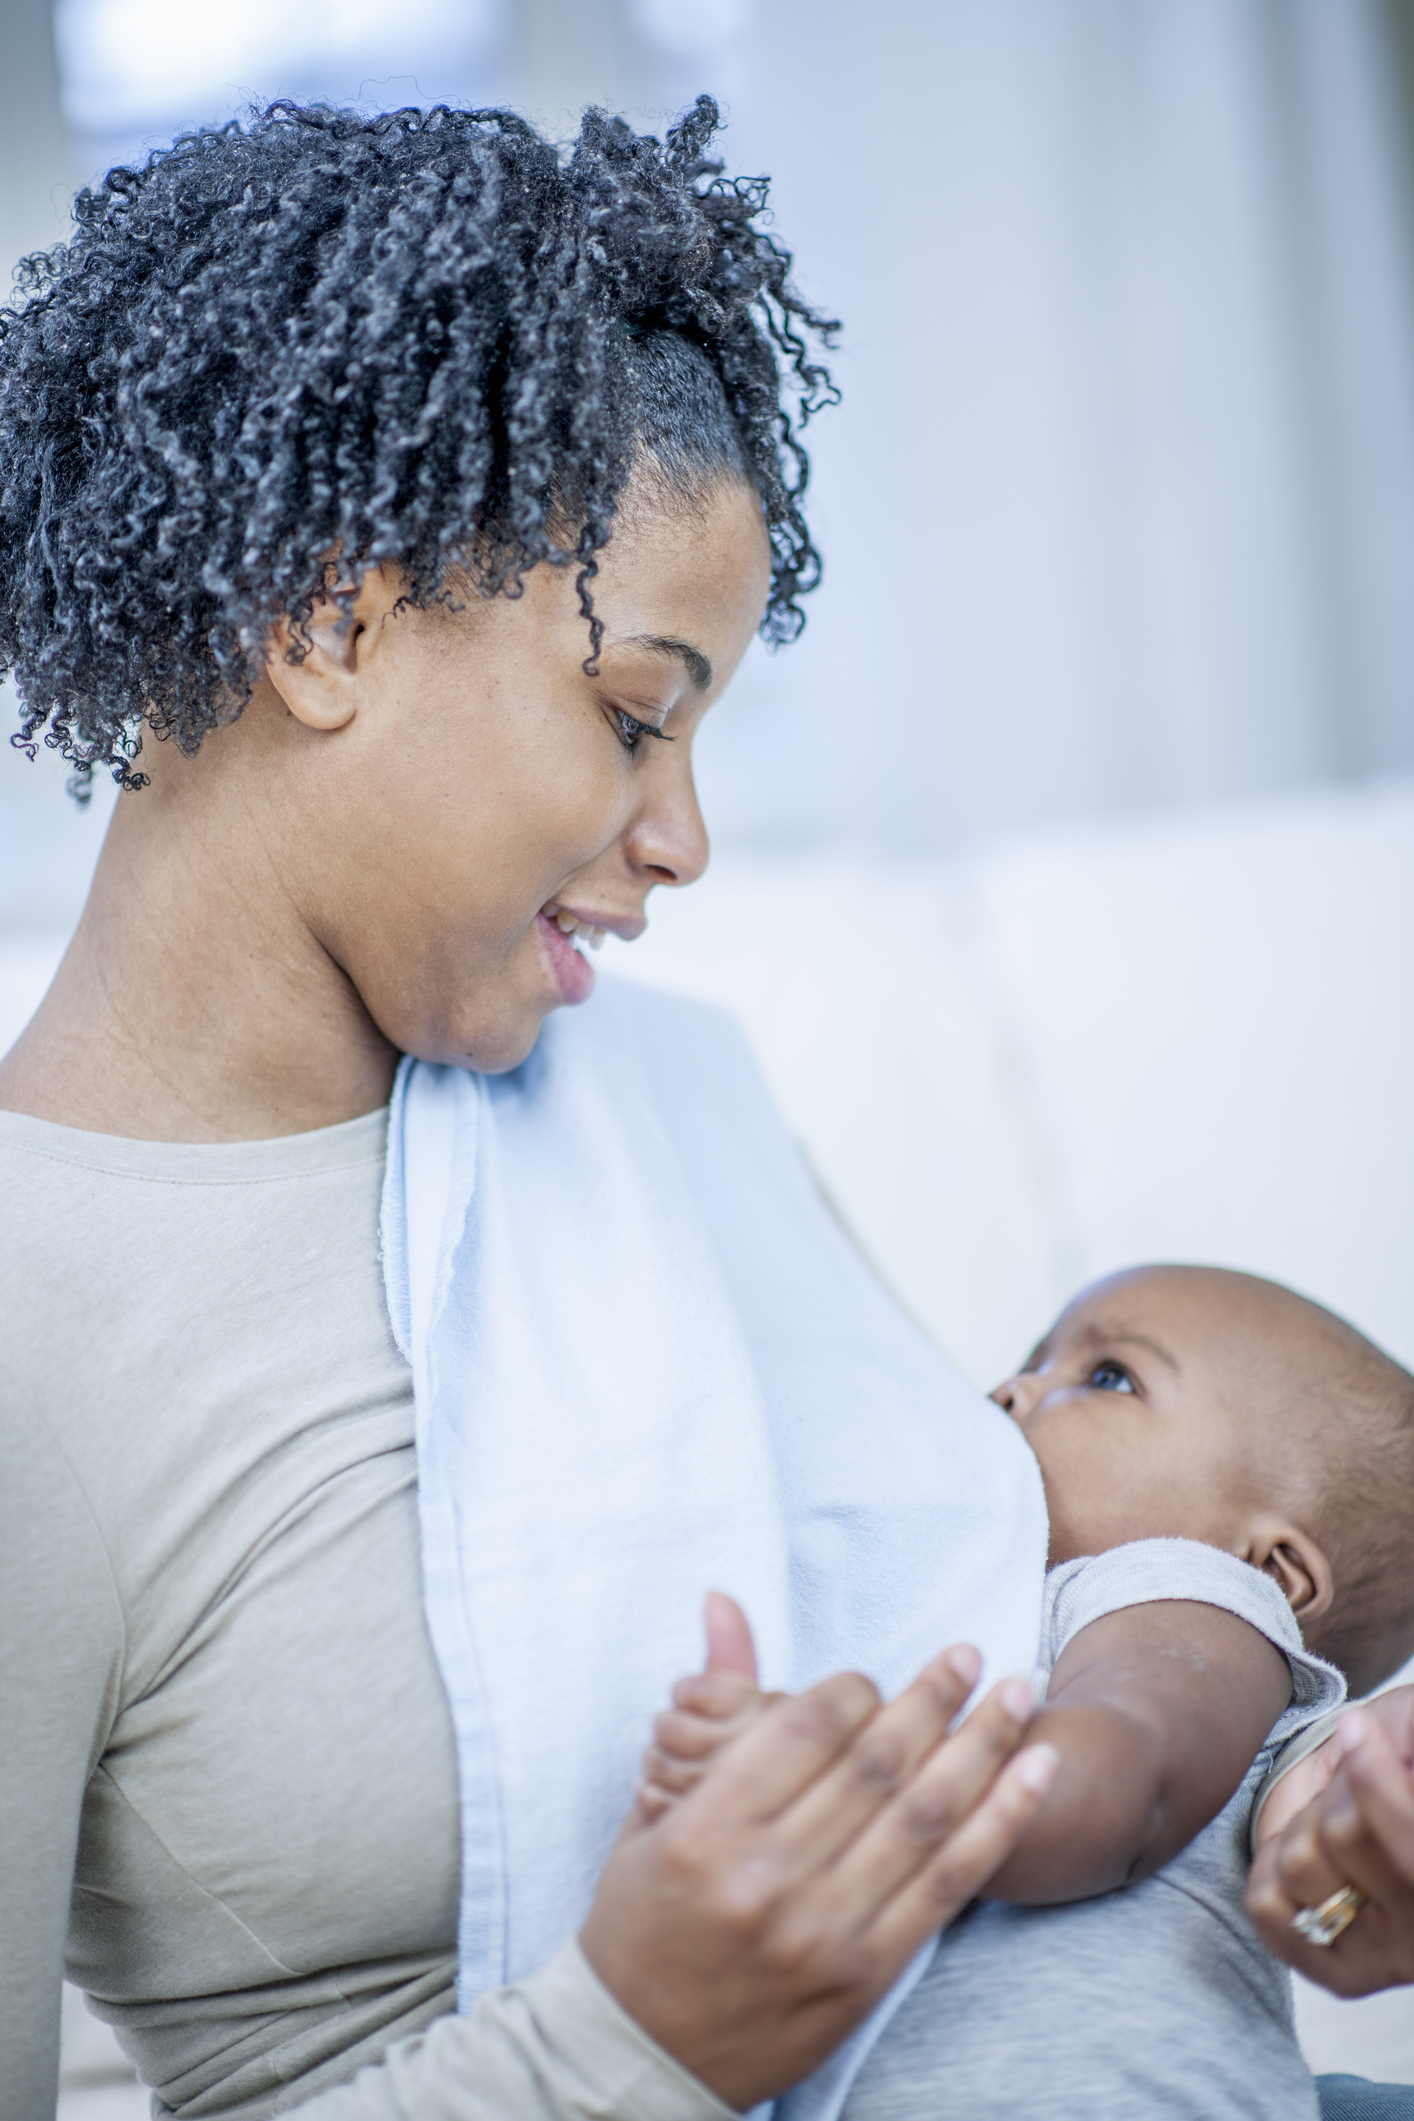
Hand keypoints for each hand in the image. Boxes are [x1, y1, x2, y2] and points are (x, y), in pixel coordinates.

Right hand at [581, 1601, 1056, 2109]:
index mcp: (709, 1829)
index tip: (874, 1678)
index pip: (808, 1726)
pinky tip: (1034, 1771)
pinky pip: (949, 1882)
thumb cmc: (640, 1922)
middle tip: (971, 1652)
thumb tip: (723, 1601)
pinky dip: (1001, 1819)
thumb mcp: (654, 1812)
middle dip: (934, 1696)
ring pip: (926, 1814)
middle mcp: (770, 1877)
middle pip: (877, 1762)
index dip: (855, 1688)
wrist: (645, 2055)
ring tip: (1020, 1691)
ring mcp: (825, 1930)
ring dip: (984, 1742)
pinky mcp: (866, 1973)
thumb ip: (708, 1707)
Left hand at [1246, 1689, 1413, 1994]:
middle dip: (1337, 1790)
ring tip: (1334, 1823)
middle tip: (1354, 1789)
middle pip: (1342, 1834)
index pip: (1405, 1841)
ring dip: (1305, 1825)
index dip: (1373, 1783)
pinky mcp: (1338, 1973)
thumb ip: (1405, 1731)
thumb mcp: (1409, 1727)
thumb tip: (1374, 1738)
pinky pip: (1267, 1905)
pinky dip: (1271, 1864)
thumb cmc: (1406, 1758)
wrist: (1367, 1806)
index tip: (1354, 1727)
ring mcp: (1388, 1961)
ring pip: (1299, 1862)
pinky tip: (1308, 1857)